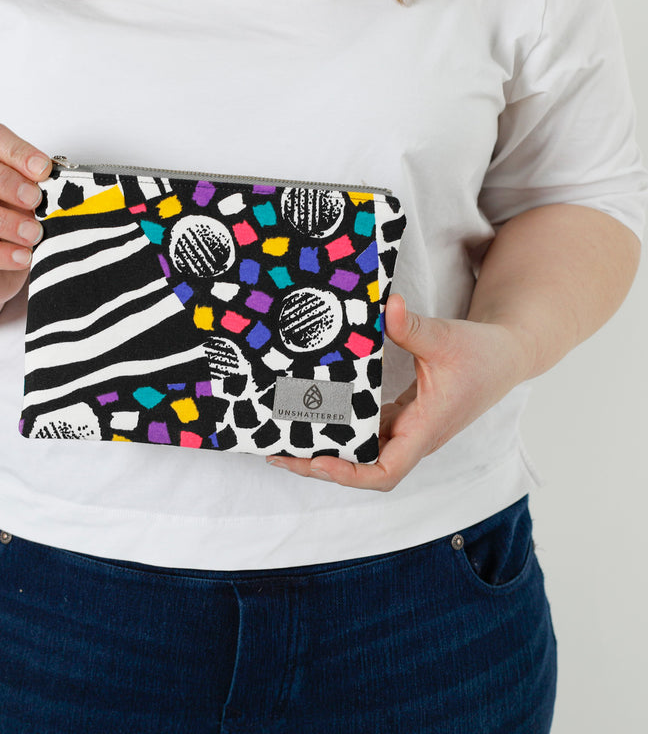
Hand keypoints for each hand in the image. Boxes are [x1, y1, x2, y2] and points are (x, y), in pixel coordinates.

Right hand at [0, 121, 51, 309]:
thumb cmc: (10, 228)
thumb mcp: (26, 202)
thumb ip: (37, 190)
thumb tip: (62, 188)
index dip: (16, 149)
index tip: (44, 169)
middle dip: (3, 180)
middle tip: (35, 199)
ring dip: (2, 221)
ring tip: (34, 235)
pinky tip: (22, 257)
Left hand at [266, 294, 533, 489]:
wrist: (504, 355)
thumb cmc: (481, 353)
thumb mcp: (447, 338)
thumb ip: (414, 327)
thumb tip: (388, 306)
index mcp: (425, 428)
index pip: (386, 471)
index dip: (350, 474)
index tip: (318, 461)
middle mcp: (412, 436)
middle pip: (362, 467)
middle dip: (320, 464)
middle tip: (277, 452)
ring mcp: (406, 428)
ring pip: (361, 451)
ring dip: (325, 448)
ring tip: (282, 437)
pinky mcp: (401, 416)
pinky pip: (365, 430)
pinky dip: (339, 427)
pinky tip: (312, 414)